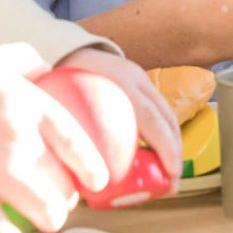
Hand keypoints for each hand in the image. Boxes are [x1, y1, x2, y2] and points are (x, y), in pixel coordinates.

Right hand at [0, 68, 114, 232]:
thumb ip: (15, 61)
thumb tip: (41, 64)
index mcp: (23, 104)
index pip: (71, 137)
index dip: (89, 161)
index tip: (98, 179)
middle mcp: (16, 140)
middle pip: (60, 179)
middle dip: (65, 195)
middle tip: (60, 200)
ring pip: (43, 208)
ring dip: (48, 218)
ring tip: (45, 221)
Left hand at [56, 45, 182, 181]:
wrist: (66, 50)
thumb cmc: (57, 81)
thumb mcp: (57, 104)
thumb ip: (66, 133)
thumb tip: (69, 182)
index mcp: (117, 80)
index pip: (148, 116)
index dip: (165, 147)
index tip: (170, 174)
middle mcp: (134, 77)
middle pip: (165, 116)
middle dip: (176, 151)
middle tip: (172, 183)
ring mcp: (141, 78)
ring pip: (167, 114)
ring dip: (173, 144)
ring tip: (168, 174)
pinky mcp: (141, 83)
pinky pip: (158, 111)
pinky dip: (162, 135)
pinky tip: (154, 158)